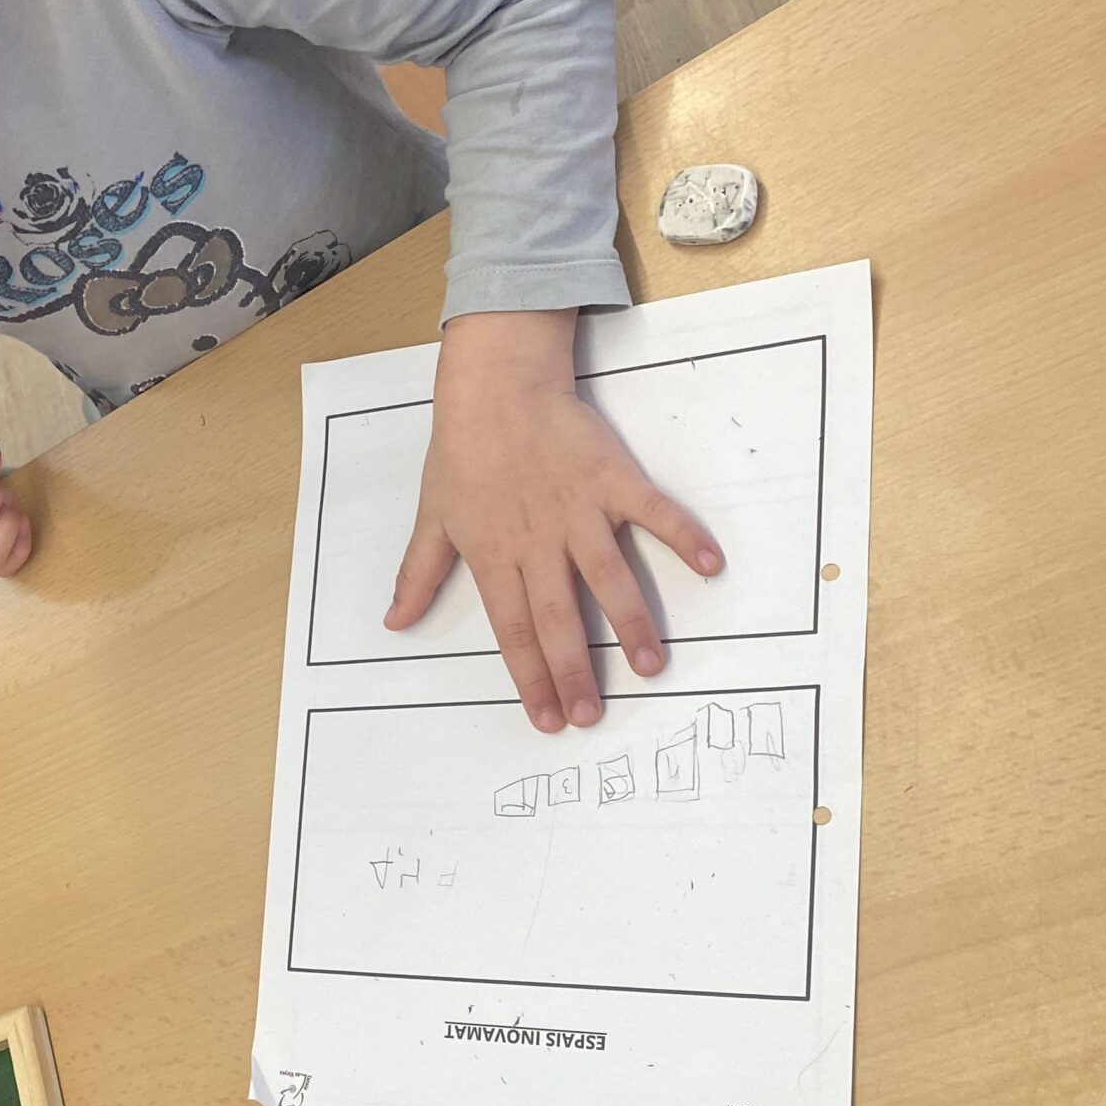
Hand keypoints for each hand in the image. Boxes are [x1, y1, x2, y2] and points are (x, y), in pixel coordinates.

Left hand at [386, 309, 721, 730]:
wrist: (496, 388)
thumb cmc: (463, 454)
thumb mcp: (432, 517)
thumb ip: (420, 574)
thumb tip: (394, 622)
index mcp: (495, 556)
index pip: (512, 630)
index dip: (529, 676)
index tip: (547, 718)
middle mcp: (539, 541)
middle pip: (558, 617)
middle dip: (575, 670)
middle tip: (593, 715)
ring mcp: (579, 511)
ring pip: (608, 576)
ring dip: (630, 622)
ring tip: (650, 665)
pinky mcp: (613, 479)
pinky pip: (654, 512)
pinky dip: (683, 535)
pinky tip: (710, 565)